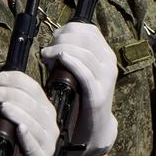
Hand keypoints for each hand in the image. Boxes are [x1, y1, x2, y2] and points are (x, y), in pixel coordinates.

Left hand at [0, 71, 58, 155]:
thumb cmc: (12, 141)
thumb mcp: (7, 117)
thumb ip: (1, 101)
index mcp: (45, 110)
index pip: (35, 89)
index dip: (18, 80)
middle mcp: (51, 124)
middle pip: (34, 104)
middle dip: (13, 95)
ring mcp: (48, 143)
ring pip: (35, 123)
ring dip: (18, 113)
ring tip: (3, 106)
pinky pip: (34, 146)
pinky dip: (27, 136)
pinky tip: (18, 129)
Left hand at [40, 21, 117, 155]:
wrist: (94, 126)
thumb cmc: (81, 95)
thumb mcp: (79, 69)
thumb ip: (72, 53)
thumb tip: (53, 40)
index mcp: (105, 53)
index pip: (89, 30)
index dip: (68, 30)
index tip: (54, 38)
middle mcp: (109, 63)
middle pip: (85, 39)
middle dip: (62, 40)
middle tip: (48, 51)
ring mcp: (105, 78)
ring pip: (85, 53)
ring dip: (61, 50)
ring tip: (47, 57)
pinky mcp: (98, 94)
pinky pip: (86, 73)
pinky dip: (72, 62)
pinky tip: (60, 59)